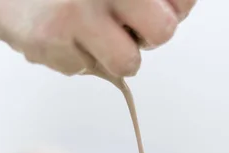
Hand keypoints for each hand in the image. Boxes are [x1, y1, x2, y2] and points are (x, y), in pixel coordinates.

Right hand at [0, 0, 196, 76]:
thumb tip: (179, 10)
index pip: (180, 2)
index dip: (173, 8)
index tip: (156, 6)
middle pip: (163, 31)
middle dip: (150, 36)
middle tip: (126, 26)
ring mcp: (74, 12)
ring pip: (129, 62)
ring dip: (116, 56)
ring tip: (91, 34)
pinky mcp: (49, 40)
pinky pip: (88, 70)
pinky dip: (78, 59)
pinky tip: (60, 35)